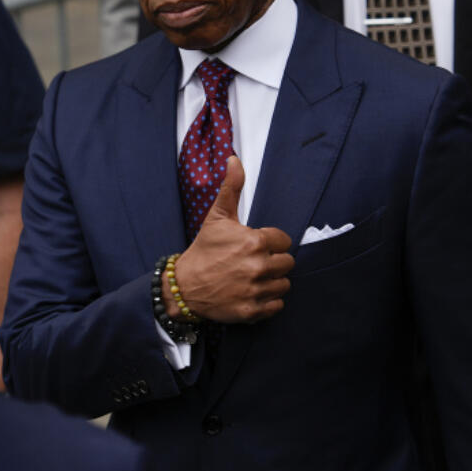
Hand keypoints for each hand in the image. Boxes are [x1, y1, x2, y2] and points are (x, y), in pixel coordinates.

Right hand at [170, 156, 292, 322]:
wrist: (184, 286)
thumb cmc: (204, 250)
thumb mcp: (217, 216)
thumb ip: (231, 187)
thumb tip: (234, 159)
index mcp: (255, 241)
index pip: (284, 241)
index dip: (271, 243)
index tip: (255, 246)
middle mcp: (259, 267)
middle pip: (287, 263)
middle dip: (273, 262)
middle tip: (253, 263)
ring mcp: (256, 290)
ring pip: (284, 285)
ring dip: (272, 282)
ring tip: (252, 278)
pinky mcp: (253, 311)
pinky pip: (277, 306)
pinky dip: (268, 302)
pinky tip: (252, 293)